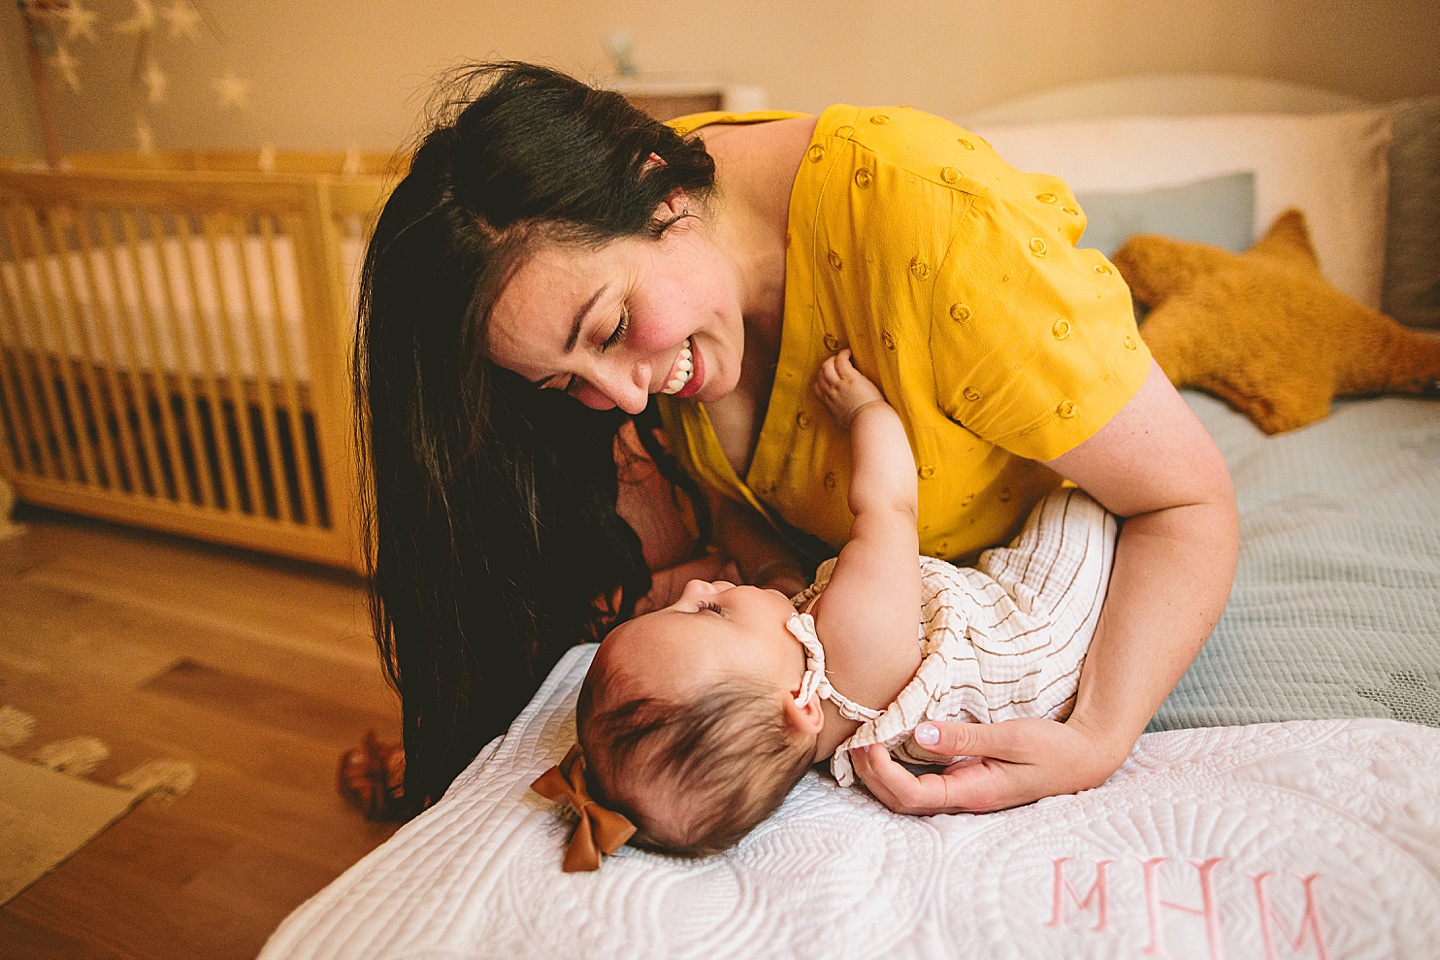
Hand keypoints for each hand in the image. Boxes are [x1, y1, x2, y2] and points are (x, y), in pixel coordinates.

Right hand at [814, 349, 885, 427]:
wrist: (869, 422)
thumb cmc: (862, 424)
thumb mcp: (843, 421)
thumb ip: (841, 414)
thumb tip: (845, 413)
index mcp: (829, 403)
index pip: (817, 387)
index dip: (822, 379)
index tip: (830, 376)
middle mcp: (831, 392)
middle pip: (821, 373)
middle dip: (828, 366)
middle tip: (838, 363)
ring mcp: (839, 384)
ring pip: (827, 365)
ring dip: (835, 358)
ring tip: (845, 356)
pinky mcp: (850, 378)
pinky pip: (841, 360)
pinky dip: (844, 353)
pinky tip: (850, 352)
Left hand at [848, 715, 1131, 814]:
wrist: (1085, 757)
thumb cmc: (1053, 747)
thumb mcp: (1012, 736)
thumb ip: (965, 737)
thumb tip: (918, 734)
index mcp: (973, 792)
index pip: (912, 796)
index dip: (882, 774)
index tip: (869, 742)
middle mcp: (965, 798)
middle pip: (901, 802)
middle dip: (872, 776)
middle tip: (857, 741)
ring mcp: (966, 792)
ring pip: (909, 796)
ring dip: (882, 775)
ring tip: (866, 743)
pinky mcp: (968, 781)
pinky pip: (924, 783)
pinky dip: (900, 769)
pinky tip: (892, 747)